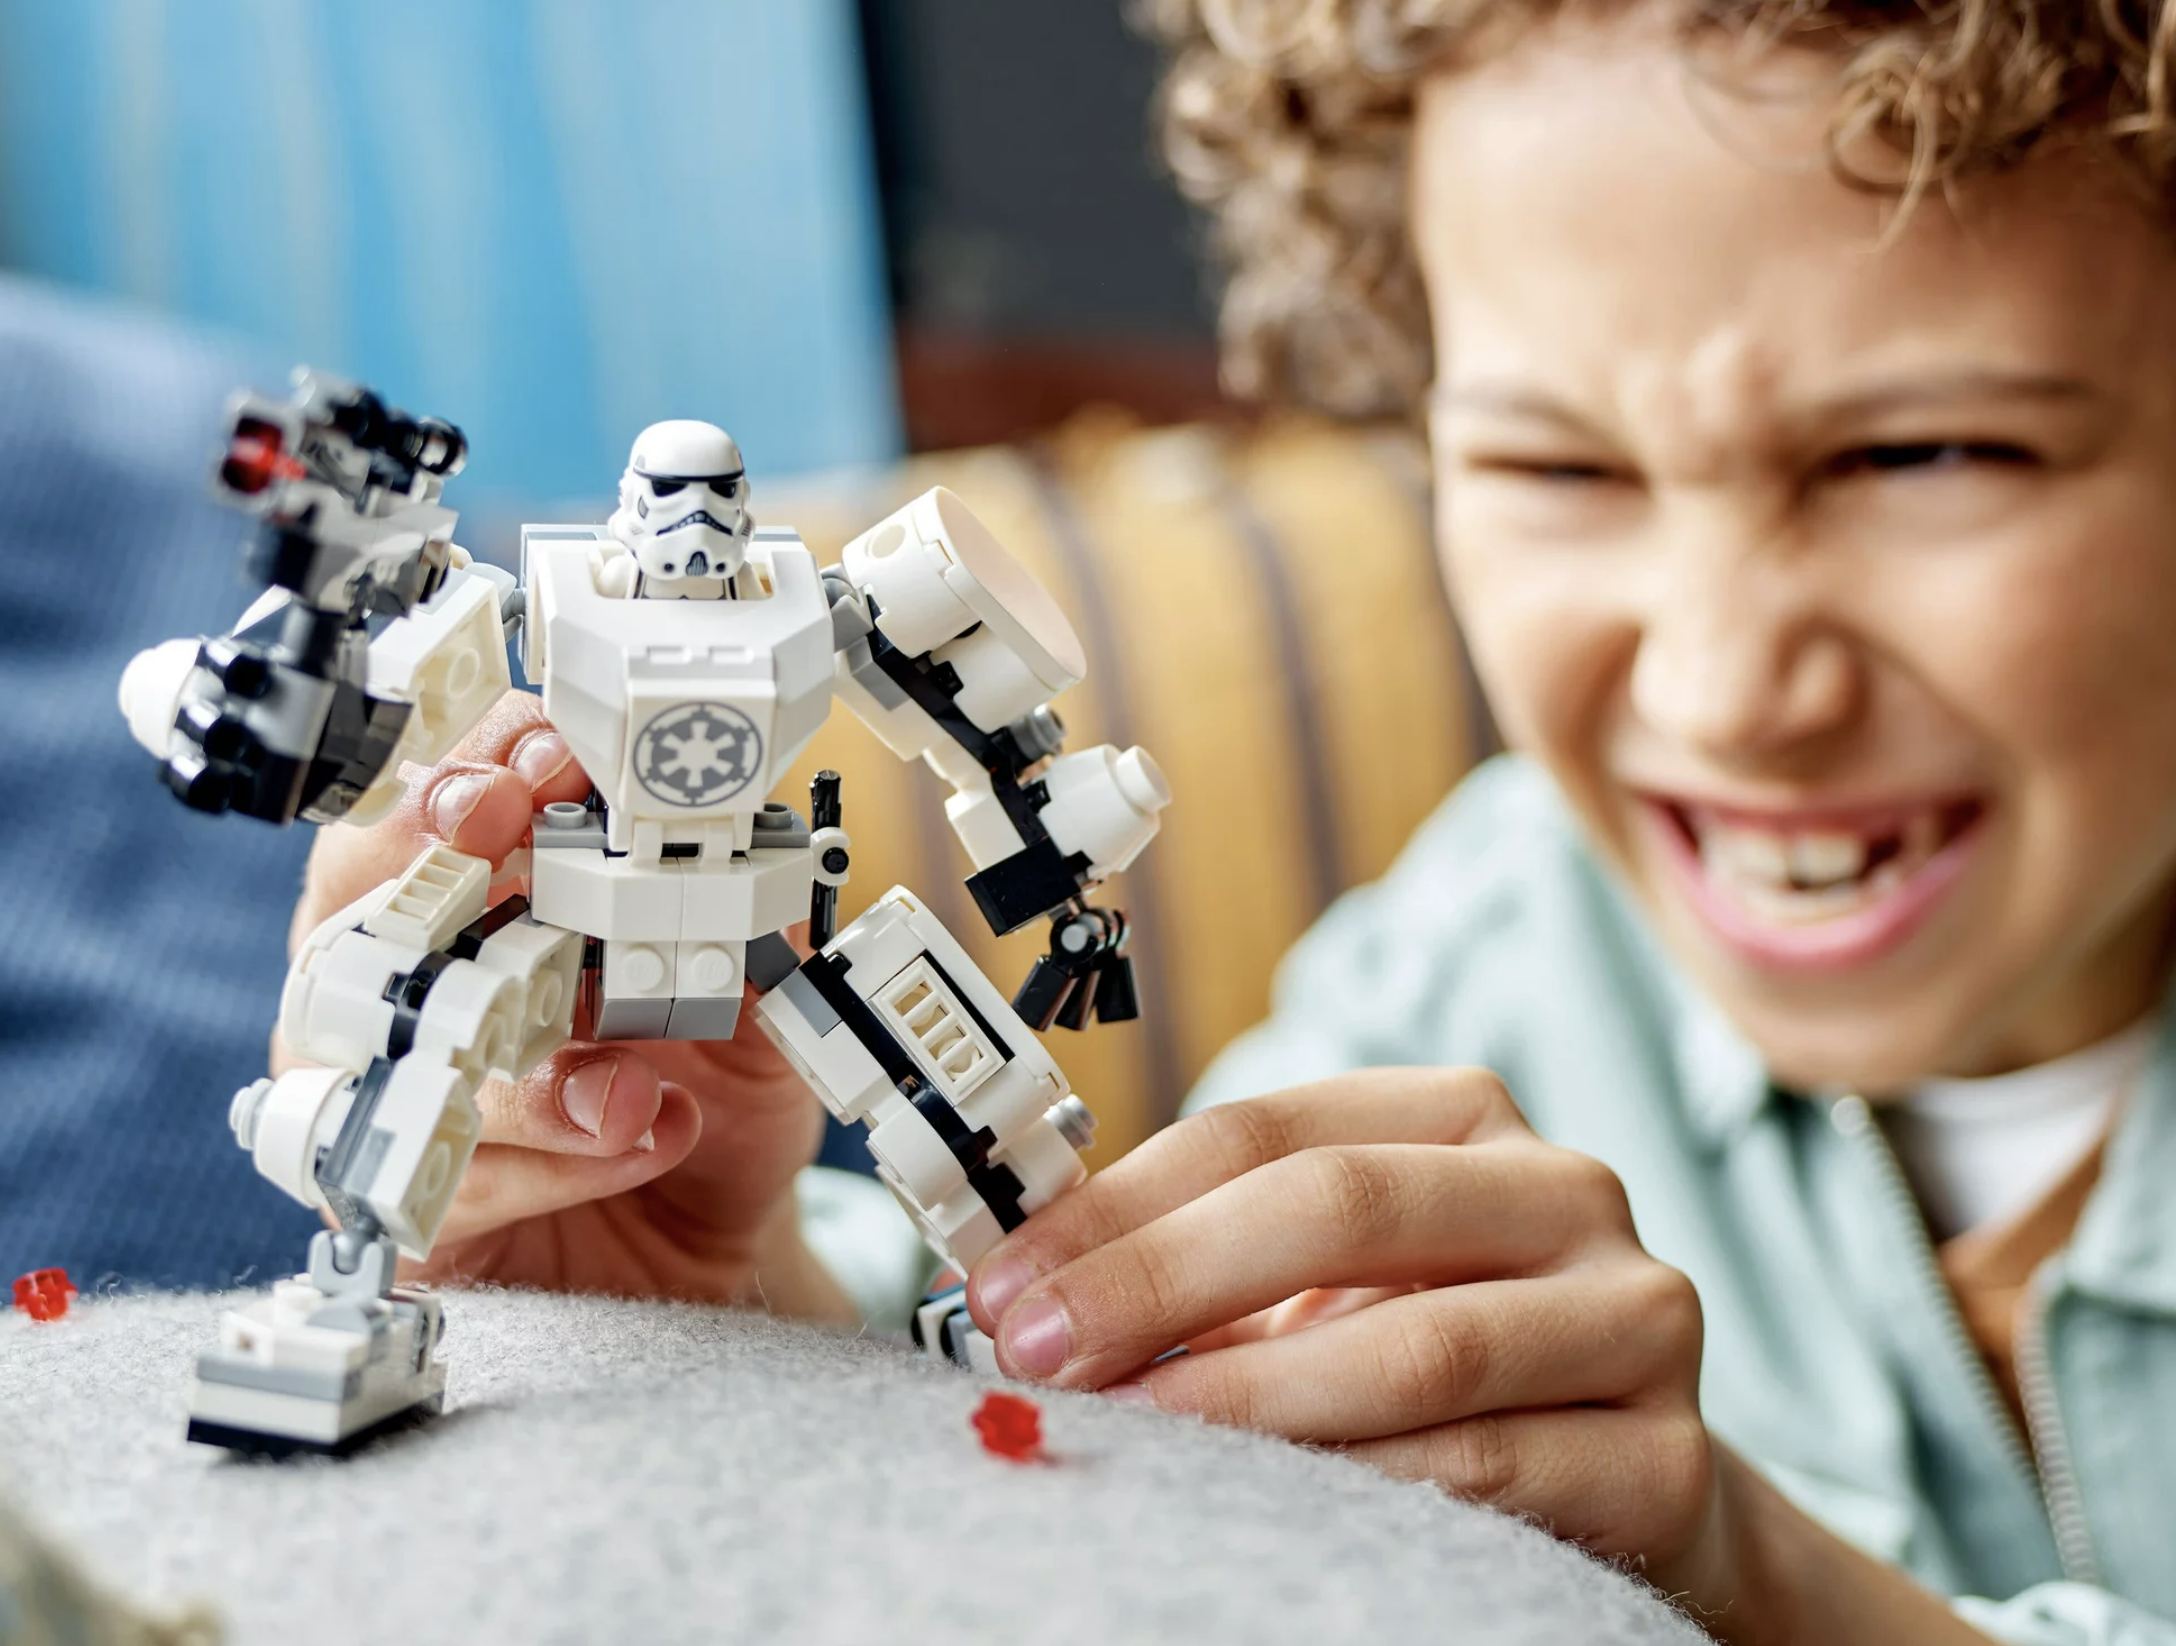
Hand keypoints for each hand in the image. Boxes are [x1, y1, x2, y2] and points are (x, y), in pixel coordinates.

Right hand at [278, 690, 850, 1319]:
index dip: (481, 762)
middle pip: (365, 894)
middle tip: (513, 831)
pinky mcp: (403, 1201)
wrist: (708, 1246)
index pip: (444, 802)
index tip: (548, 756)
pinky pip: (443, 1172)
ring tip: (629, 1080)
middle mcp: (412, 986)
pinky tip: (637, 1136)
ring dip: (522, 1051)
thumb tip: (757, 859)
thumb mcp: (750, 999)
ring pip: (396, 1040)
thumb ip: (743, 928)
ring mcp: (388, 1092)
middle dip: (441, 849)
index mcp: (491, 906)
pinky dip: (552, 1158)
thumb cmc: (701, 1099)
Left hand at [964, 1068, 1993, 1643]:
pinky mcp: (1666, 1461)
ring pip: (1418, 1346)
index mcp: (1464, 1119)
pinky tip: (1263, 1505)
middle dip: (1165, 1279)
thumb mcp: (1333, 1285)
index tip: (1009, 1282)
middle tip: (1045, 1353)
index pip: (1270, 1129)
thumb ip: (1211, 1264)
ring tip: (1134, 1434)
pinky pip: (1487, 1474)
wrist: (1640, 1486)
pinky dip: (1356, 1489)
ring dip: (1246, 1397)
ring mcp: (1632, 1318)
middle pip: (1342, 1206)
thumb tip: (1026, 1285)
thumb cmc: (1445, 1362)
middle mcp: (1563, 1191)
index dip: (1125, 1202)